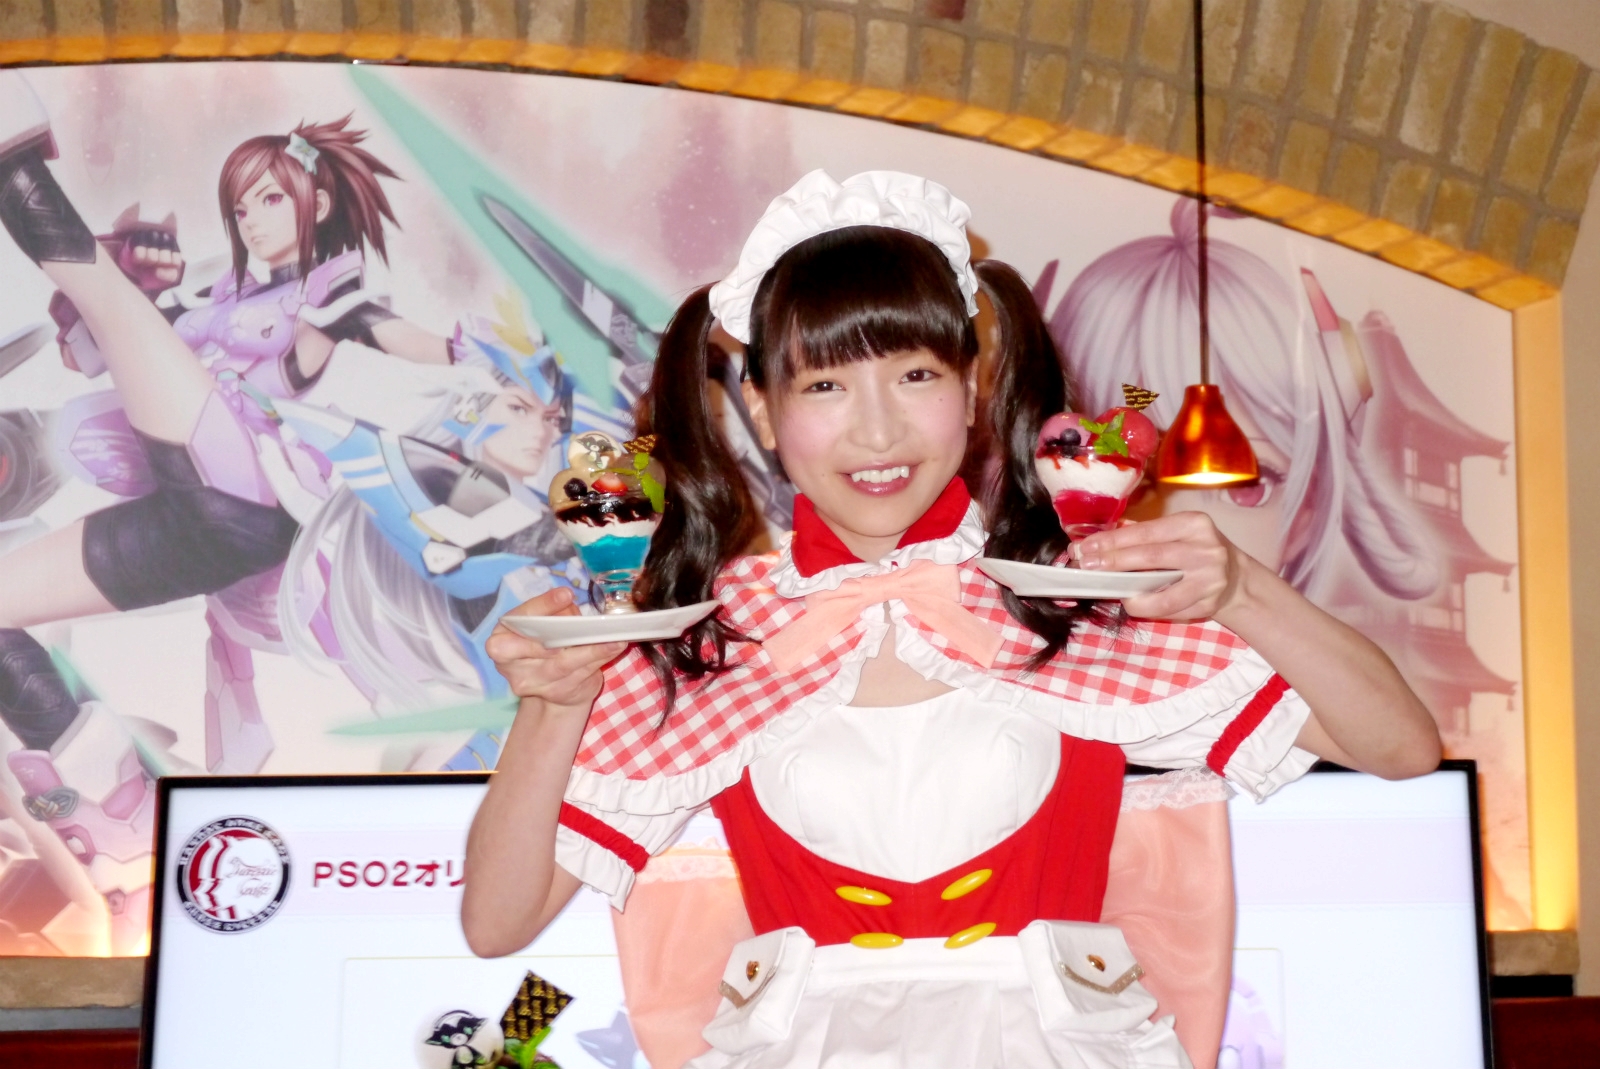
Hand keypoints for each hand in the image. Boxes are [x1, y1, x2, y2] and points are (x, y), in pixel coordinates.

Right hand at [484, 587, 625, 707]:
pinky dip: (598, 660)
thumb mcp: (546, 624)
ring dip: (590, 650)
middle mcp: (509, 664)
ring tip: (613, 638)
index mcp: (502, 637)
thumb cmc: (547, 645)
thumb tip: (569, 603)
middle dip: (559, 636)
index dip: (542, 606)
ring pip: (561, 665)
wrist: (553, 687)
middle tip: (585, 627)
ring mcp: (530, 683)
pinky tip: (614, 648)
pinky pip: (578, 676)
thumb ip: (555, 613)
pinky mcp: (554, 694)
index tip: (566, 595)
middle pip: (535, 648)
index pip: (519, 620)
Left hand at [1070, 511, 1246, 620]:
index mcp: (1193, 524)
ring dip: (1130, 594)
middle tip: (1087, 566)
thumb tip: (1097, 542)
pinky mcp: (1210, 603)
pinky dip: (1148, 608)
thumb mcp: (1177, 534)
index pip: (1146, 532)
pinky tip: (1134, 604)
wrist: (1237, 579)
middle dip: (1114, 562)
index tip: (1086, 547)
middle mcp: (1205, 548)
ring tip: (1110, 592)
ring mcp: (1210, 578)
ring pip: (1161, 591)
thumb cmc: (1195, 551)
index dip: (1113, 541)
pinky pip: (1170, 609)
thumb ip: (1143, 535)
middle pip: (1151, 557)